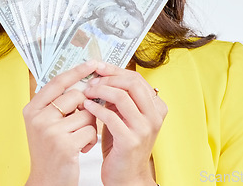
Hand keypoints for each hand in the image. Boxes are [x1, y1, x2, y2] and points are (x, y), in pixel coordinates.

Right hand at [24, 61, 98, 185]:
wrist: (46, 182)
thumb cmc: (50, 150)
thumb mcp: (46, 123)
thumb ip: (58, 103)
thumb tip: (84, 81)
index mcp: (32, 108)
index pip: (58, 82)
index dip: (77, 71)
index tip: (93, 63)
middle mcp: (38, 118)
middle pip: (76, 96)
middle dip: (86, 107)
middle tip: (80, 122)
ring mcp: (50, 131)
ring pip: (87, 114)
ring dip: (89, 126)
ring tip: (78, 139)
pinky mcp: (64, 146)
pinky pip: (90, 131)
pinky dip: (90, 140)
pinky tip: (80, 149)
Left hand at [83, 62, 167, 185]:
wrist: (126, 177)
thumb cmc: (122, 144)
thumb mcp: (125, 116)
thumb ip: (120, 97)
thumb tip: (102, 74)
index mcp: (156, 107)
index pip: (136, 78)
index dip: (115, 70)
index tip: (98, 67)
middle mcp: (154, 116)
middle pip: (132, 83)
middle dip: (108, 78)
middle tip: (91, 81)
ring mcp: (144, 129)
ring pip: (122, 97)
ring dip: (100, 91)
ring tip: (87, 92)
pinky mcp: (130, 141)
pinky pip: (111, 117)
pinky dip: (96, 108)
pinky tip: (86, 106)